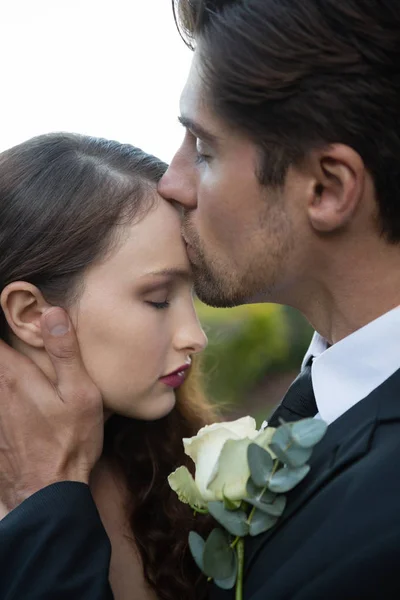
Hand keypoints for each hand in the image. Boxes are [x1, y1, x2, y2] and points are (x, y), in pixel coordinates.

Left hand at [0, 307, 102, 513]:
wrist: (48, 494)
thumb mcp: (80, 394)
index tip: (6, 303)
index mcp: (14, 376)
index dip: (0, 316)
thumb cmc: (70, 442)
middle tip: (9, 326)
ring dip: (2, 366)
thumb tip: (51, 311)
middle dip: (1, 344)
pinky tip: (18, 397)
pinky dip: (2, 389)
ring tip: (18, 364)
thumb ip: (65, 352)